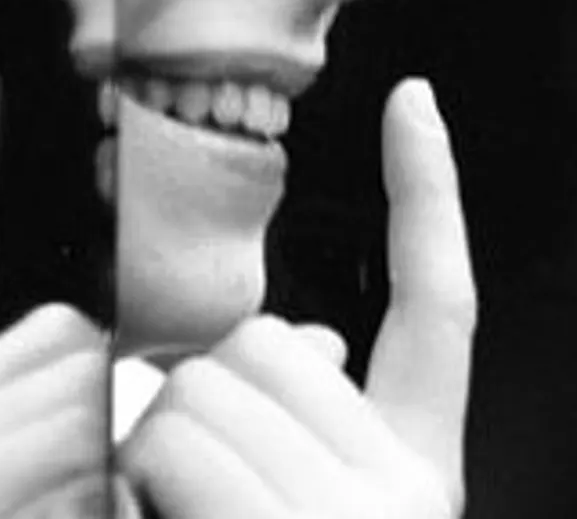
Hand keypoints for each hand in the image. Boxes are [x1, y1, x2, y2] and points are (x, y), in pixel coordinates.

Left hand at [118, 79, 475, 517]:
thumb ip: (303, 427)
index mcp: (419, 475)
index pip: (443, 306)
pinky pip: (167, 440)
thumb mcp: (300, 507)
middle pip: (269, 339)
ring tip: (173, 518)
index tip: (414, 100)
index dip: (429, 195)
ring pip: (201, 382)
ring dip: (154, 450)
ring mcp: (359, 514)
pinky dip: (133, 485)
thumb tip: (318, 343)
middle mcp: (411, 493)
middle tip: (193, 496)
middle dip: (202, 395)